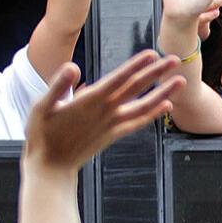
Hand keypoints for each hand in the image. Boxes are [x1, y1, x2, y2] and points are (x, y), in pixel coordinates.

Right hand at [22, 50, 181, 176]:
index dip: (135, 66)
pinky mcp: (113, 135)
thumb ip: (58, 85)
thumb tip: (73, 67)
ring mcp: (111, 125)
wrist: (51, 168)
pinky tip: (166, 105)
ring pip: (142, 106)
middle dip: (156, 73)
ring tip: (180, 81)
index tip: (151, 54)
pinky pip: (137, 123)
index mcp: (89, 102)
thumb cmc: (42, 136)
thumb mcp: (41, 106)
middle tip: (174, 59)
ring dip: (163, 92)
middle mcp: (105, 112)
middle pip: (135, 89)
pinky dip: (152, 114)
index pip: (117, 79)